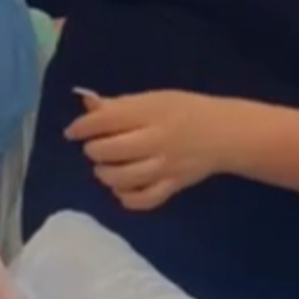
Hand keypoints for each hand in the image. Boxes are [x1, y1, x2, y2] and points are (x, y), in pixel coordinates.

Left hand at [66, 89, 230, 210]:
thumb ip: (120, 104)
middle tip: (95, 147)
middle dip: (94, 150)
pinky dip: (127, 197)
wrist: (225, 133)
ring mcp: (165, 167)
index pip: (106, 120)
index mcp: (151, 113)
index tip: (74, 131)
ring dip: (105, 174)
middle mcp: (157, 140)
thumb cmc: (185, 110)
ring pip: (122, 178)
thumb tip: (86, 103)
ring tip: (105, 167)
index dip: (82, 126)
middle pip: (110, 151)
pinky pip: (143, 200)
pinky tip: (123, 188)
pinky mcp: (173, 186)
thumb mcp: (154, 98)